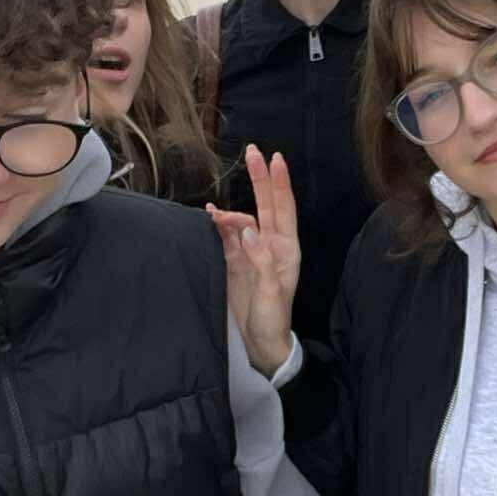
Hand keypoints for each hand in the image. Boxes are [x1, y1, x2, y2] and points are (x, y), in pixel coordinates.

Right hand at [204, 146, 300, 375]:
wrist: (260, 344)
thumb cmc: (273, 318)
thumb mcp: (270, 291)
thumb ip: (260, 258)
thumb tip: (248, 229)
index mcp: (286, 249)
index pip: (284, 209)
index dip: (279, 183)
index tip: (275, 159)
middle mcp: (270, 245)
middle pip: (266, 205)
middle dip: (259, 178)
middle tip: (252, 152)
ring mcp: (251, 252)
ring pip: (242, 219)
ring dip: (230, 212)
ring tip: (214, 215)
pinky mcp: (235, 262)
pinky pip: (226, 236)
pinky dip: (218, 225)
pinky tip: (210, 217)